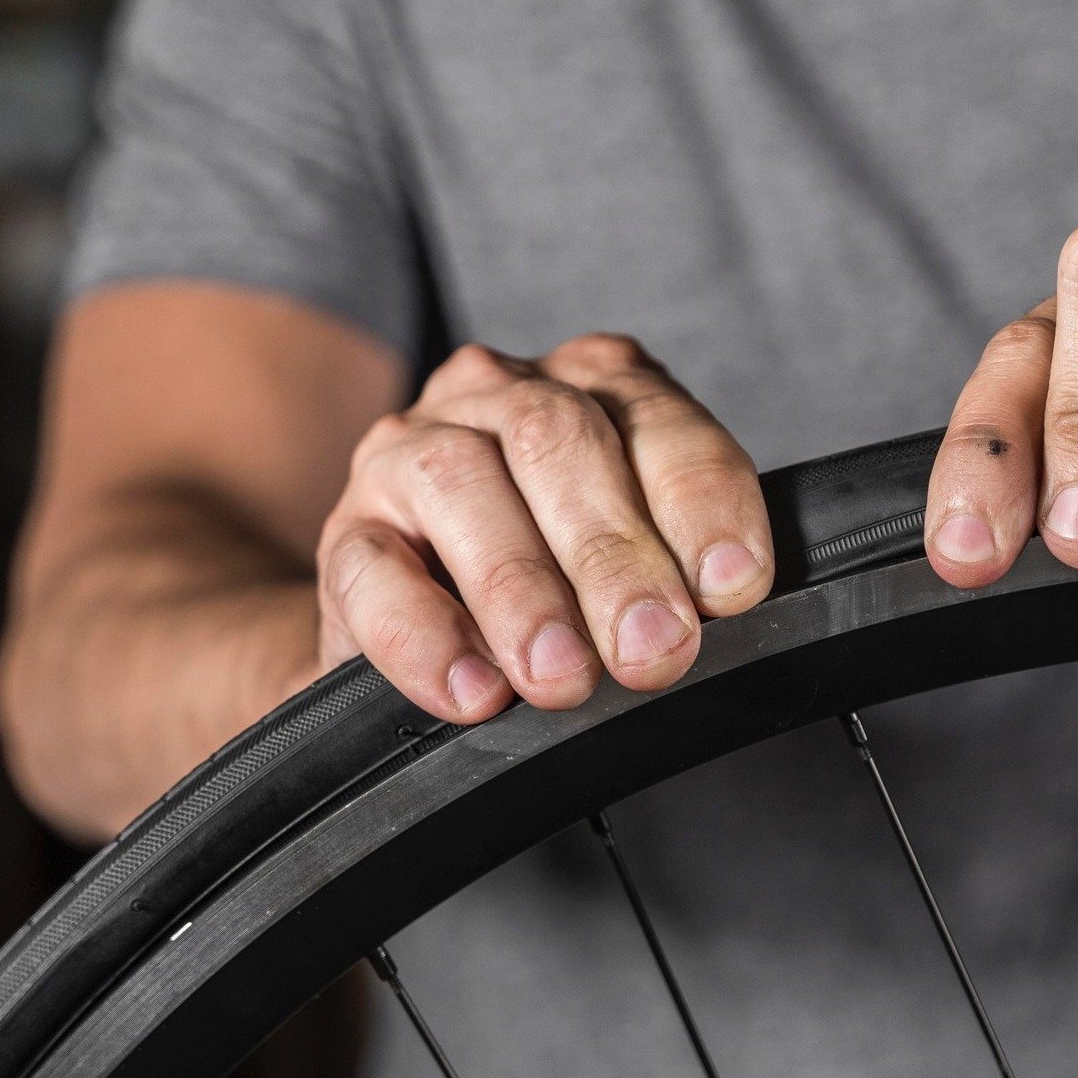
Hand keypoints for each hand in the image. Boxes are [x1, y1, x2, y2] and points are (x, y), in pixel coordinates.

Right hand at [318, 334, 773, 720]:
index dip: (702, 502)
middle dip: (616, 556)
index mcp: (595, 386)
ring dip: (522, 590)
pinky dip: (426, 637)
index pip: (660, 422)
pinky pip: (372, 570)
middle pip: (560, 441)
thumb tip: (716, 618)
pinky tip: (473, 692)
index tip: (731, 585)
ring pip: (460, 484)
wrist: (421, 623)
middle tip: (654, 650)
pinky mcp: (346, 533)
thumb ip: (676, 567)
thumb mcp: (633, 559)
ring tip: (563, 676)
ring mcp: (410, 452)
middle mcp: (501, 394)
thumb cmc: (559, 585)